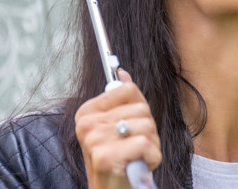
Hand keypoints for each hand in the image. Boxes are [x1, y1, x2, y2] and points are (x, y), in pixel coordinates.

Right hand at [75, 69, 161, 188]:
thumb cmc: (120, 160)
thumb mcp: (121, 126)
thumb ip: (124, 99)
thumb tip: (122, 72)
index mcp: (87, 112)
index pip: (127, 89)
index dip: (140, 109)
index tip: (130, 127)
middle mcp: (86, 124)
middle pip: (141, 109)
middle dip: (148, 130)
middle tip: (135, 147)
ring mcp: (93, 140)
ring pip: (146, 125)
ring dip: (151, 144)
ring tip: (137, 156)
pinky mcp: (104, 157)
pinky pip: (145, 144)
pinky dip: (152, 157)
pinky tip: (139, 165)